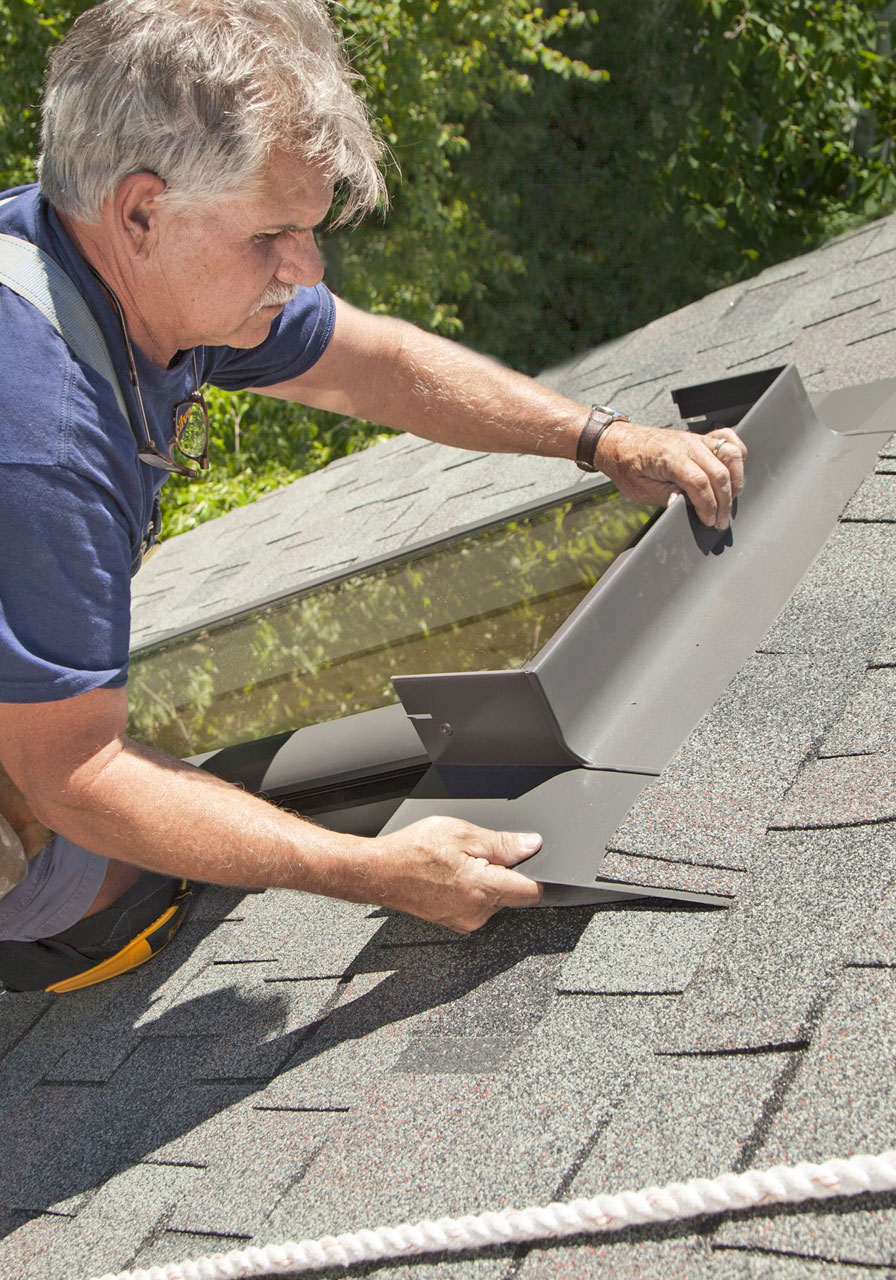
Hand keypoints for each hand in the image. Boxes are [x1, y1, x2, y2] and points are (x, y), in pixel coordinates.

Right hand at [371, 815, 543, 931]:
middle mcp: (478, 912)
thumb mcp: (463, 834)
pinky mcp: (455, 922)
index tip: (532, 860)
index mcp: (484, 889)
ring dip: (487, 881)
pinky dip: (472, 890)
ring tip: (459, 863)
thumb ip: (503, 843)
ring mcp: (465, 920)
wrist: (379, 871)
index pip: (533, 892)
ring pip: (495, 900)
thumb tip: (532, 845)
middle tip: (479, 854)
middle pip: (514, 894)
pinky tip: (451, 875)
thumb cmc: (414, 850)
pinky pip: (477, 906)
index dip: (537, 873)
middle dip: (505, 872)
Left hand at [596, 422, 746, 530]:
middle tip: (721, 521)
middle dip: (724, 501)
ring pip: (731, 454)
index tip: (709, 521)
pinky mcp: (701, 438)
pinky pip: (728, 439)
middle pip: (719, 472)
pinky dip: (738, 454)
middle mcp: (687, 444)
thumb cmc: (628, 466)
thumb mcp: (640, 489)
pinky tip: (735, 471)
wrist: (620, 443)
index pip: (699, 483)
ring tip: (731, 500)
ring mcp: (696, 439)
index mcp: (669, 457)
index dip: (708, 505)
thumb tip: (684, 505)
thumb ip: (665, 496)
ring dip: (736, 479)